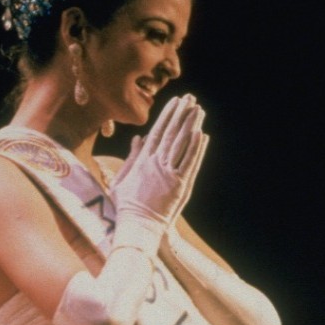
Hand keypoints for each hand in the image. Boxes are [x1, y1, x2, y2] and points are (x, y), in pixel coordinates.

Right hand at [110, 94, 207, 251]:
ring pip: (182, 145)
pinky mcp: (180, 186)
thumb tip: (139, 138)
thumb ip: (132, 157)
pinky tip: (202, 134)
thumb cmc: (126, 206)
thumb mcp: (122, 179)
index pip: (157, 131)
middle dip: (181, 114)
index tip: (175, 102)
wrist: (137, 226)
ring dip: (191, 125)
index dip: (167, 115)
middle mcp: (156, 164)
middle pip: (171, 133)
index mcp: (142, 161)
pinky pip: (190, 163)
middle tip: (190, 99)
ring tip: (198, 110)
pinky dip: (196, 148)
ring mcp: (169, 174)